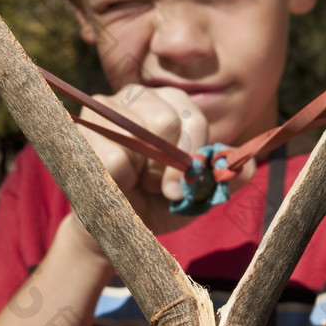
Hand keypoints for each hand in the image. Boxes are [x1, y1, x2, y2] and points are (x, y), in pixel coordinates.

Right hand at [73, 84, 254, 235]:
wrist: (114, 229)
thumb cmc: (155, 205)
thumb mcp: (196, 195)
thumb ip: (223, 178)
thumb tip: (247, 165)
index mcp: (169, 103)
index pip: (192, 116)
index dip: (193, 154)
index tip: (184, 185)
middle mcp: (135, 96)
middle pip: (166, 119)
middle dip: (168, 164)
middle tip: (158, 185)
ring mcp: (103, 108)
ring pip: (137, 139)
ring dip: (141, 174)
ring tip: (133, 181)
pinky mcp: (79, 130)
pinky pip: (112, 159)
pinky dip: (117, 182)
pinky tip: (111, 182)